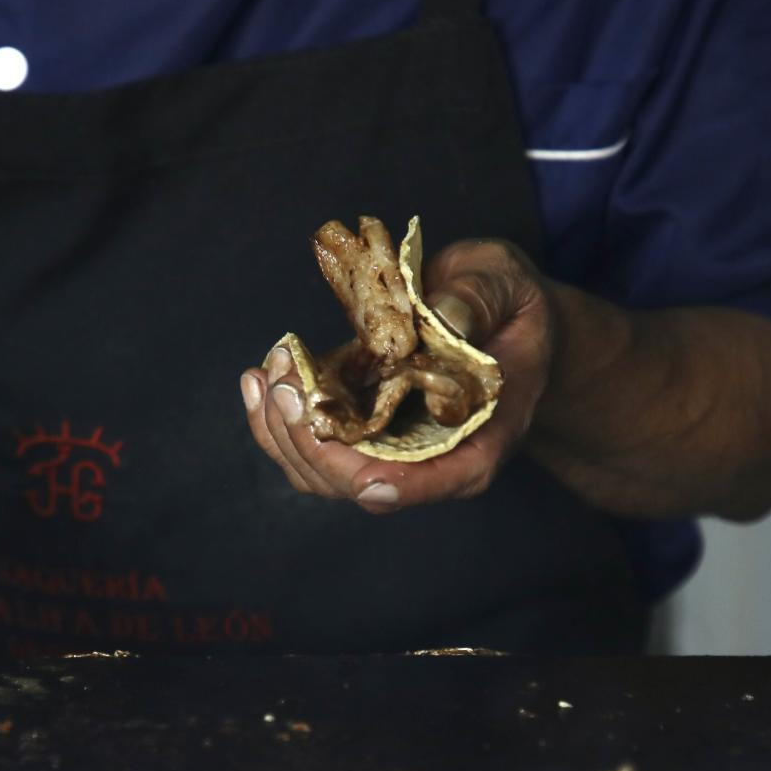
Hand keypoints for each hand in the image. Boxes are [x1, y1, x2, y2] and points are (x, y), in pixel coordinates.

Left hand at [242, 237, 557, 512]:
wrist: (499, 321)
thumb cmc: (510, 306)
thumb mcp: (506, 286)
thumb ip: (477, 301)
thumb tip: (442, 317)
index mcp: (481, 438)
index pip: (441, 480)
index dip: (398, 484)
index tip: (358, 469)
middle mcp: (430, 460)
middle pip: (360, 483)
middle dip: (312, 441)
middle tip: (285, 381)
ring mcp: (388, 451)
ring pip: (321, 474)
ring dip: (282, 429)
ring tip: (270, 370)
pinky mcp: (356, 432)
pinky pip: (308, 447)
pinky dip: (273, 420)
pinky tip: (259, 380)